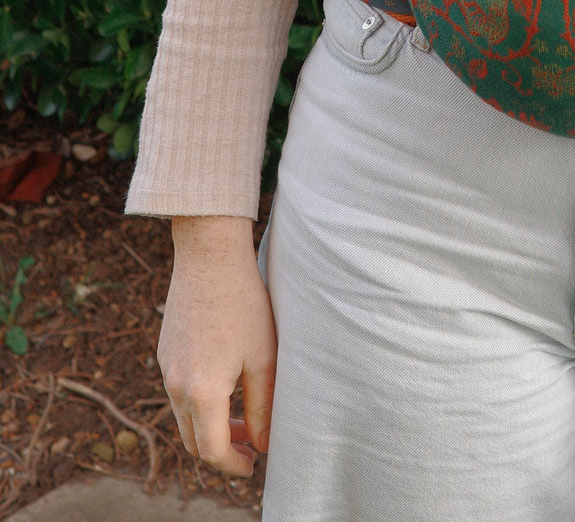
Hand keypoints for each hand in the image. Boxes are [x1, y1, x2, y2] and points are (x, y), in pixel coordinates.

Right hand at [158, 217, 276, 476]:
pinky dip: (199, 401)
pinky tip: (225, 382)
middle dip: (221, 449)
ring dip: (210, 425)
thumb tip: (263, 443)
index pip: (210, 451)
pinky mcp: (165, 351)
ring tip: (242, 415)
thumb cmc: (244, 302)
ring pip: (184, 416)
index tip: (254, 465)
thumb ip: (262, 406)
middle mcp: (175, 386)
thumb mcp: (263, 357)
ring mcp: (165, 367)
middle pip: (192, 440)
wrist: (209, 256)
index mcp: (201, 392)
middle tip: (250, 445)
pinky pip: (178, 390)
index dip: (233, 465)